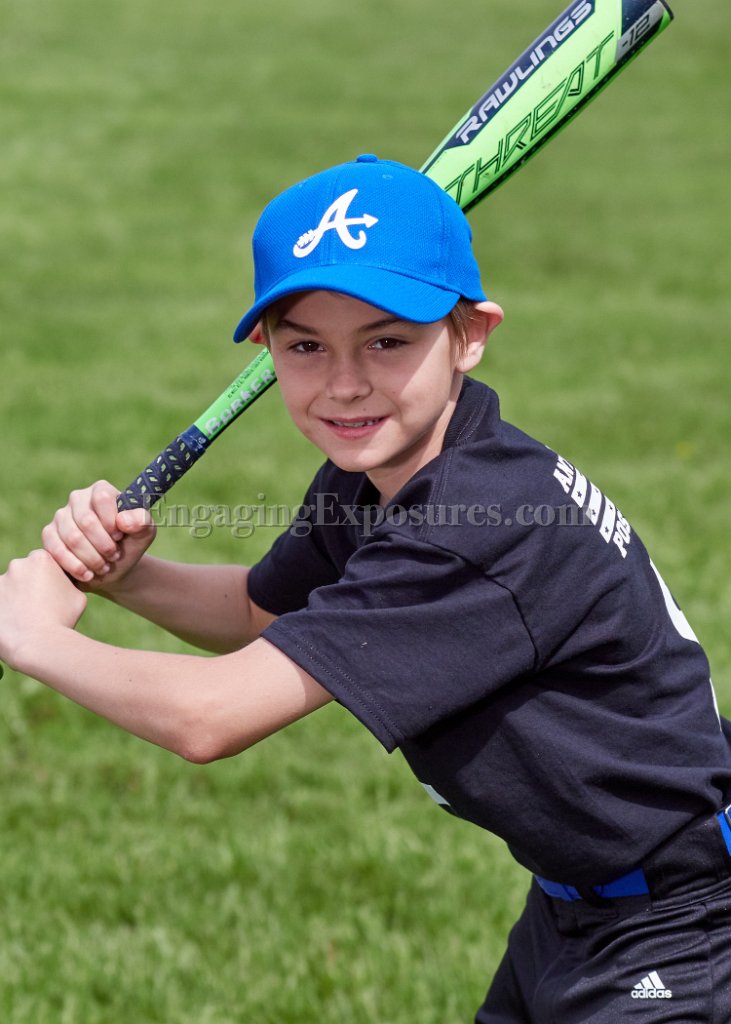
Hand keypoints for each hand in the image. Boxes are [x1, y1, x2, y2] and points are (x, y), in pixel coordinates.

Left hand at [0, 549, 86, 669]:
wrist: (37, 644)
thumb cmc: (62, 619)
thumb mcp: (78, 595)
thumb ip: (68, 582)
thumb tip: (64, 582)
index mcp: (41, 559)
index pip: (43, 563)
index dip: (49, 579)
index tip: (52, 594)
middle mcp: (17, 565)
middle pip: (24, 573)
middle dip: (30, 587)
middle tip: (40, 608)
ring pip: (9, 589)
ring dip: (16, 600)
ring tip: (27, 619)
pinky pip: (1, 604)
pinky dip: (6, 612)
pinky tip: (15, 624)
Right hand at [41, 480, 156, 589]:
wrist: (111, 568)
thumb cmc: (128, 545)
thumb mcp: (144, 534)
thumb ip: (142, 522)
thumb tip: (124, 520)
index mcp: (102, 490)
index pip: (102, 497)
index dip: (112, 522)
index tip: (120, 537)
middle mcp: (78, 498)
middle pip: (87, 520)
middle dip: (104, 545)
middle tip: (114, 556)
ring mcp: (61, 516)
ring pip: (73, 538)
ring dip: (92, 558)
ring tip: (103, 566)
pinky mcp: (49, 534)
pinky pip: (56, 550)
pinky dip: (75, 566)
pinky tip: (88, 574)